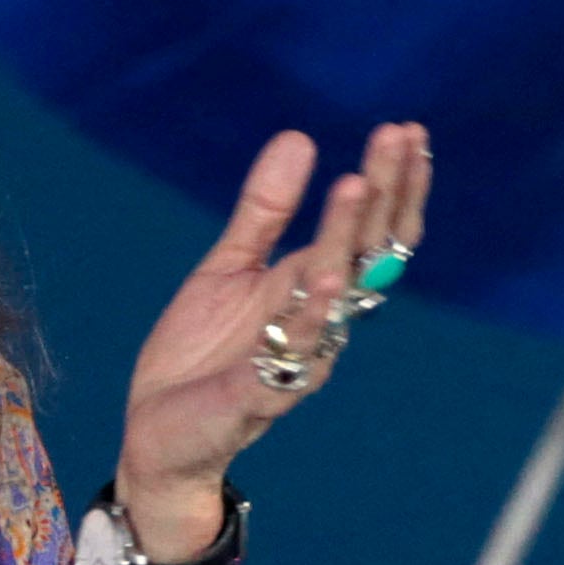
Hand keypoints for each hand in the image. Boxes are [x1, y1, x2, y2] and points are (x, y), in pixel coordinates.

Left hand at [111, 122, 431, 554]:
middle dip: (385, 193)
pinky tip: (325, 278)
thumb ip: (265, 209)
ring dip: (348, 241)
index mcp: (314, 288)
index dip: (392, 184)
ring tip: (356, 184)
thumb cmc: (201, 353)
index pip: (372, 231)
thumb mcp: (228, 266)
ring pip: (333, 297)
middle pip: (368, 253)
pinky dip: (310, 320)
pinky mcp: (256, 396)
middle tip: (398, 137)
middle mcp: (319, 321)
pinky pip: (292, 358)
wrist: (158, 434)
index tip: (405, 130)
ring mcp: (294, 359)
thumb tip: (300, 137)